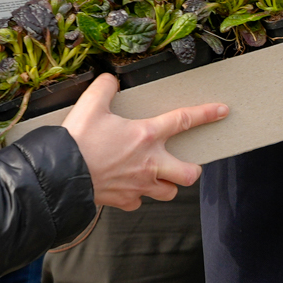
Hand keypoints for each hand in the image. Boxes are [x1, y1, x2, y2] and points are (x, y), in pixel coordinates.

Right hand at [59, 74, 226, 210]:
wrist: (60, 175)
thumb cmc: (77, 141)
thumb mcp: (90, 104)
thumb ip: (105, 87)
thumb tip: (110, 79)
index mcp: (146, 135)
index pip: (183, 120)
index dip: (206, 114)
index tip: (222, 111)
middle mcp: (149, 163)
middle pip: (189, 174)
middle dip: (193, 170)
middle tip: (186, 164)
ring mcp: (139, 186)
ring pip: (169, 192)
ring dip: (168, 185)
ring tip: (159, 177)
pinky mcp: (124, 201)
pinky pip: (139, 203)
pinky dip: (137, 196)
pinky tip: (129, 187)